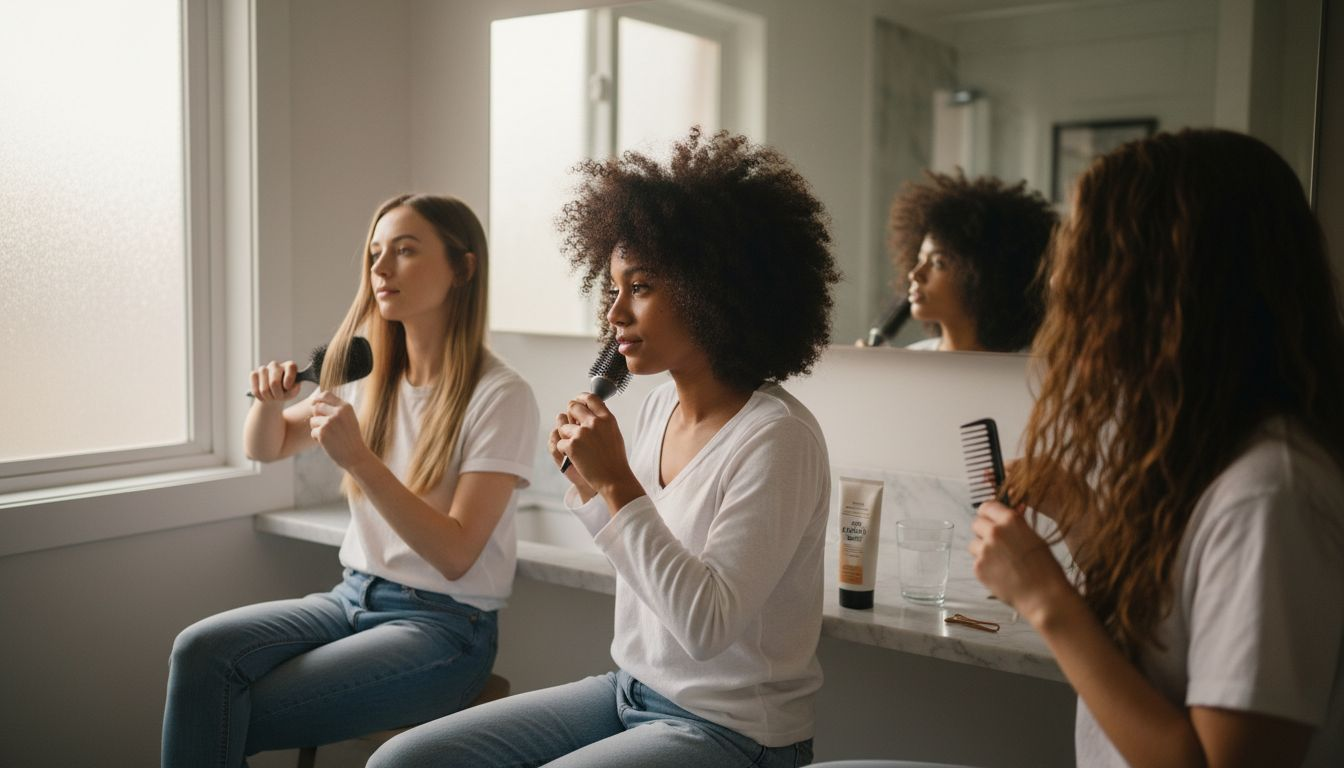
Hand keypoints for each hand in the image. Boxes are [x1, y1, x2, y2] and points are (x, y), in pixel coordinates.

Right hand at [250, 361, 300, 402]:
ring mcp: (263, 368)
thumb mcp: (293, 391)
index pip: (291, 367)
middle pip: (274, 382)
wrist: (274, 394)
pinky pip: (255, 389)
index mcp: (288, 366)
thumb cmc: (286, 391)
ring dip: (269, 397)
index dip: (289, 378)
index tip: (287, 387)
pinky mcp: (254, 374)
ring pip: (264, 389)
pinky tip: (264, 396)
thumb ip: (294, 389)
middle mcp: (276, 365)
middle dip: (277, 394)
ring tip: (272, 397)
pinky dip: (260, 397)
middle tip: (280, 397)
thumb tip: (293, 386)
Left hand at [309, 390, 372, 469]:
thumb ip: (337, 410)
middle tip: (323, 425)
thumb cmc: (351, 438)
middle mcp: (338, 412)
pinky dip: (317, 438)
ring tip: (329, 436)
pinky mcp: (322, 432)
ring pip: (313, 420)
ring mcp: (330, 422)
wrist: (356, 456)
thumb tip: (317, 402)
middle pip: (317, 406)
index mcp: (346, 407)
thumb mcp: (349, 419)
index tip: (314, 404)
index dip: (318, 399)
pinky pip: (313, 431)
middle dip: (316, 415)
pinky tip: (328, 443)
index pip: (326, 394)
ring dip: (317, 428)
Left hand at [554, 393, 637, 501]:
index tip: (577, 401)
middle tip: (570, 424)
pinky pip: (560, 443)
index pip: (591, 398)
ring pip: (563, 427)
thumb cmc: (615, 459)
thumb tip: (589, 411)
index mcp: (607, 418)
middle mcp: (594, 422)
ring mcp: (582, 433)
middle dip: (569, 414)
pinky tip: (575, 458)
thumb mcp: (614, 434)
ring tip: (578, 449)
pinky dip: (564, 451)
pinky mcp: (571, 445)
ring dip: (566, 437)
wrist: (614, 479)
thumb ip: (602, 421)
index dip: (581, 398)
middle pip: (573, 407)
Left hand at [970, 500, 1071, 626]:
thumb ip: (1017, 525)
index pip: (987, 506)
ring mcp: (984, 550)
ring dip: (982, 550)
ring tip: (1001, 562)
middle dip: (983, 531)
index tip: (990, 519)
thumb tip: (1012, 512)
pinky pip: (976, 561)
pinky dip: (984, 566)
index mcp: (1011, 521)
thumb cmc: (1045, 568)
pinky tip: (1000, 574)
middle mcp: (995, 532)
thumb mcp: (1034, 538)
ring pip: (973, 544)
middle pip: (976, 523)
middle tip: (995, 543)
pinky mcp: (978, 567)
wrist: (1043, 595)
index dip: (988, 514)